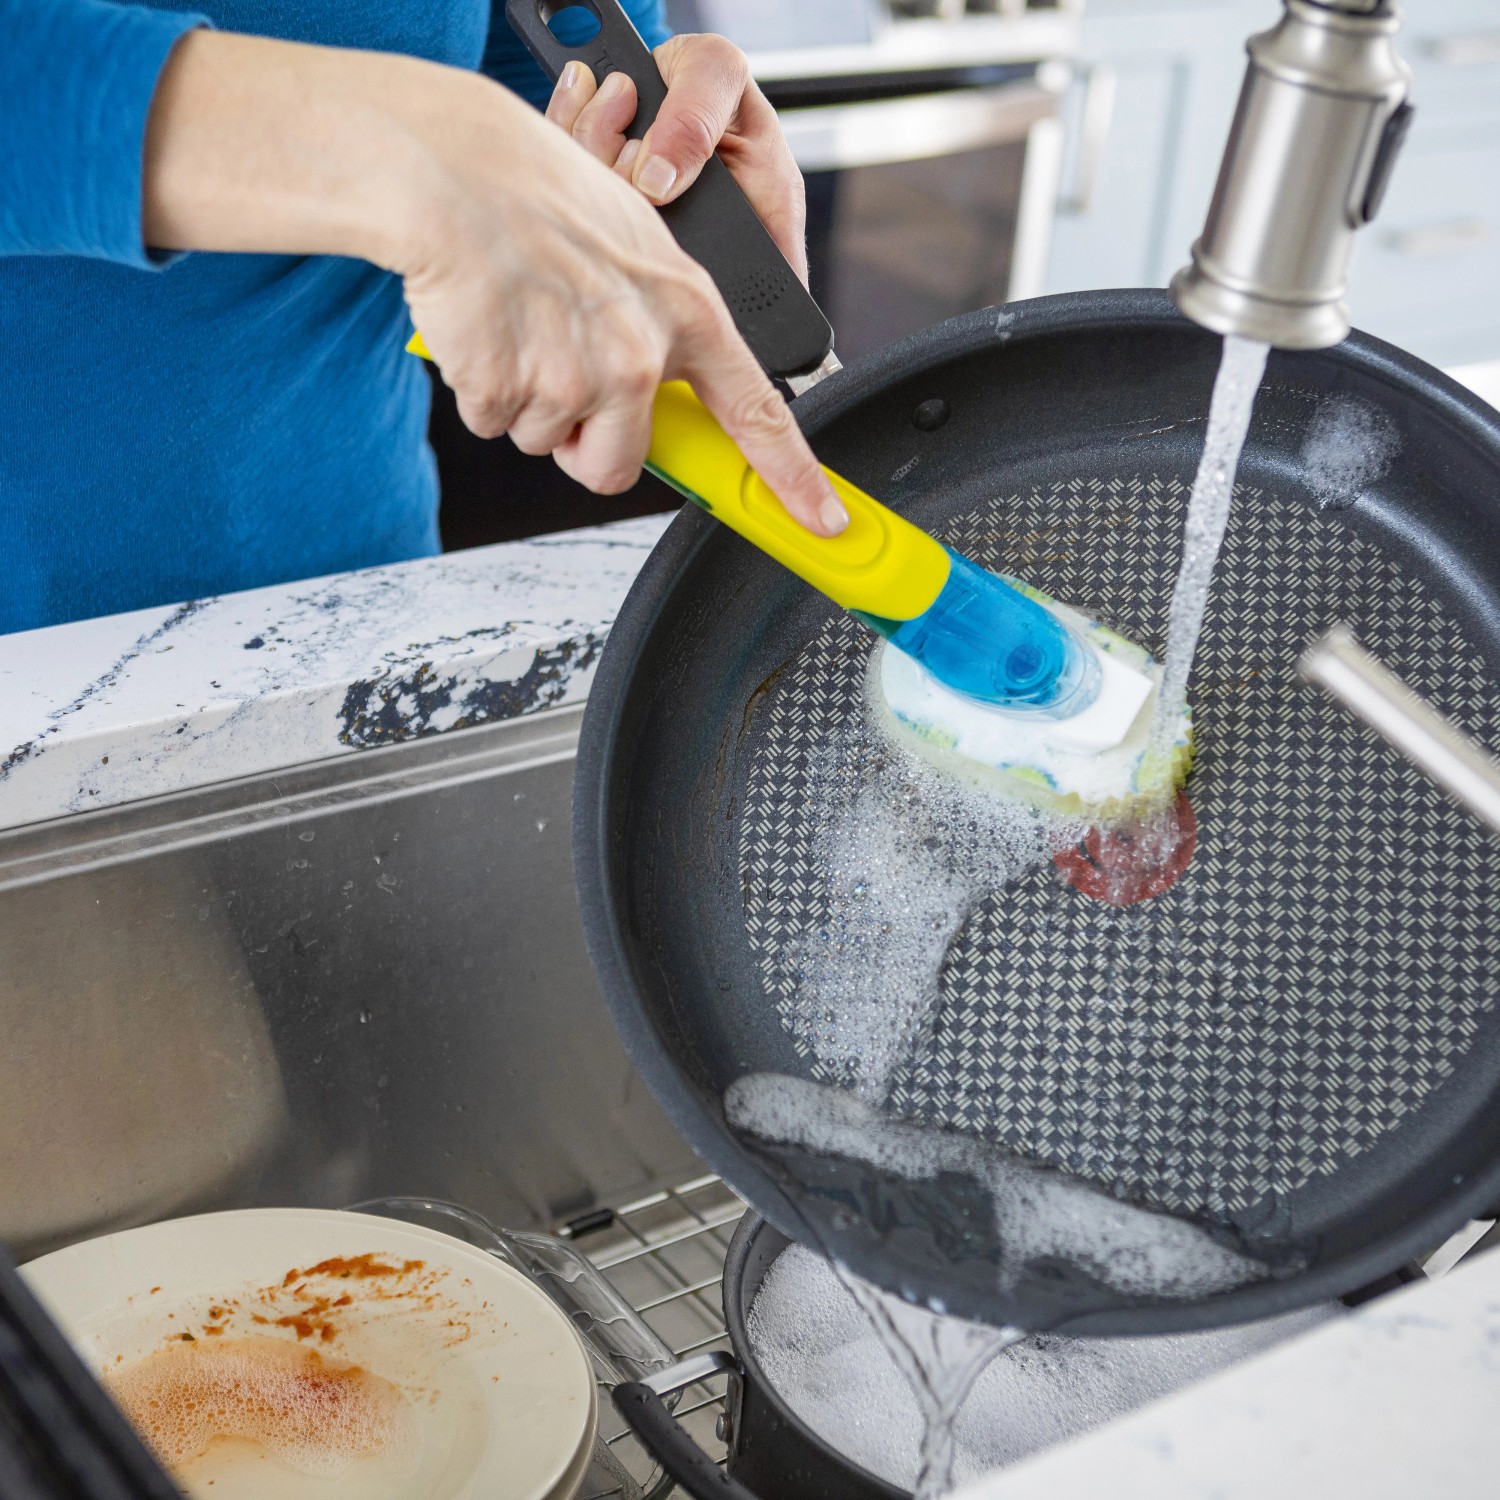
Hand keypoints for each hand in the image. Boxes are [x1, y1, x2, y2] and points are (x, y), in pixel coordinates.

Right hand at [142, 32, 843, 533]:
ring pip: (546, 443)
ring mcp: (575, 376)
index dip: (792, 476)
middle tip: (558, 375)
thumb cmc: (538, 194)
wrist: (454, 171)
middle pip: (618, 466)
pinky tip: (485, 326)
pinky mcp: (507, 389)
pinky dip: (480, 388)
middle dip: (583, 444)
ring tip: (519, 321)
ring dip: (524, 401)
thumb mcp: (637, 245)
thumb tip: (659, 395)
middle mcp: (639, 353)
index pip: (757, 412)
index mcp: (686, 312)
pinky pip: (492, 424)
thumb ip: (664, 324)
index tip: (823, 519)